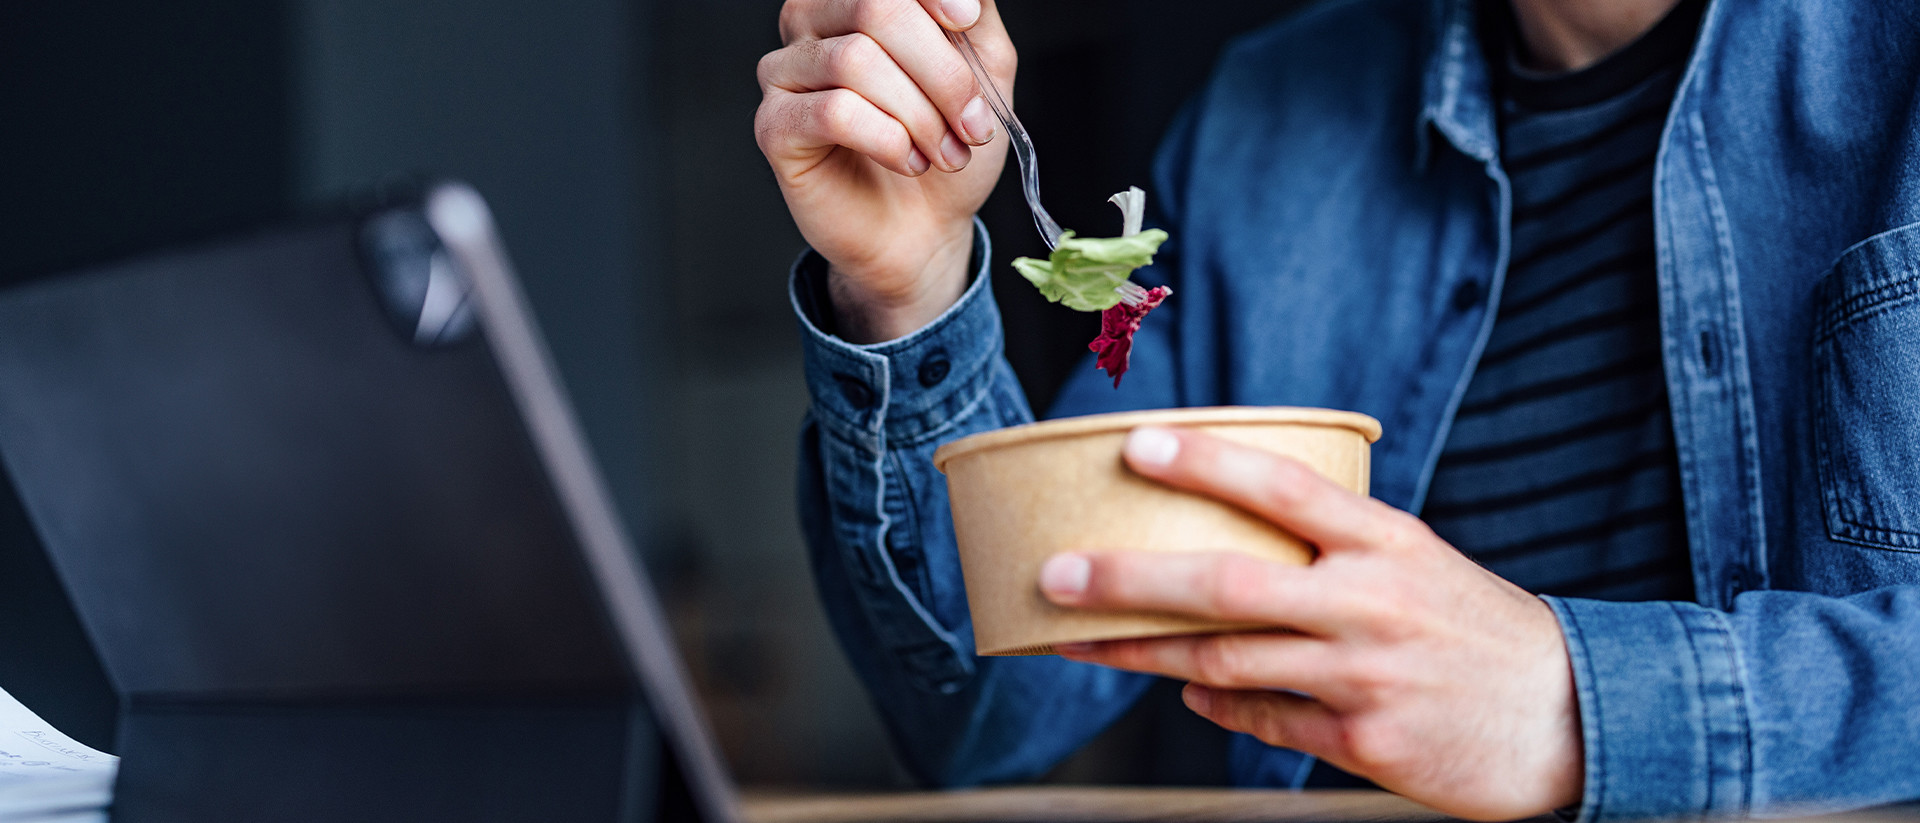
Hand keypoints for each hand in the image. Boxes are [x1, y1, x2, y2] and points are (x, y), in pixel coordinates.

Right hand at [755, 0, 1013, 341]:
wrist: (925, 226)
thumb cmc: (947, 142)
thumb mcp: (984, 69)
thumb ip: (975, 15)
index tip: (966, 22)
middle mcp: (811, 20)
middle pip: (876, 8)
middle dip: (941, 71)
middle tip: (972, 122)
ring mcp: (784, 71)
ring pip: (856, 61)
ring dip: (920, 115)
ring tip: (944, 151)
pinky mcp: (774, 126)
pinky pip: (834, 112)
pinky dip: (888, 141)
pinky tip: (908, 161)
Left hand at [1038, 427, 1583, 820]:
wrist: (1567, 713)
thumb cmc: (1472, 625)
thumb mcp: (1414, 559)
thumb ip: (1330, 544)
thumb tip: (1222, 540)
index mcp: (1386, 540)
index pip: (1282, 487)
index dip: (1204, 463)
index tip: (1133, 445)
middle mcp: (1371, 602)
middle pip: (1227, 584)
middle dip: (1129, 579)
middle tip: (1055, 574)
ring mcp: (1364, 676)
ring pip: (1226, 661)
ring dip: (1142, 652)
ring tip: (1078, 639)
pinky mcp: (1364, 740)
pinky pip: (1262, 718)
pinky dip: (1215, 704)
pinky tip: (1186, 690)